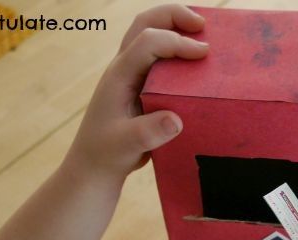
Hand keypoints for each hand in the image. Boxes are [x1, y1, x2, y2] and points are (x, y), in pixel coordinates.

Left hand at [63, 4, 207, 191]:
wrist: (94, 166)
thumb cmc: (106, 155)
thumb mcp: (127, 146)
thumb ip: (149, 133)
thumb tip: (176, 120)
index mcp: (119, 76)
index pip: (148, 43)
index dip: (177, 43)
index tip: (203, 54)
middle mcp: (123, 68)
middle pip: (145, 23)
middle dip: (174, 16)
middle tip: (203, 23)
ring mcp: (130, 76)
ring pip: (150, 35)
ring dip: (175, 27)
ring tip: (202, 34)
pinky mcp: (139, 87)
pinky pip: (157, 57)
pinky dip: (175, 50)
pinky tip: (193, 62)